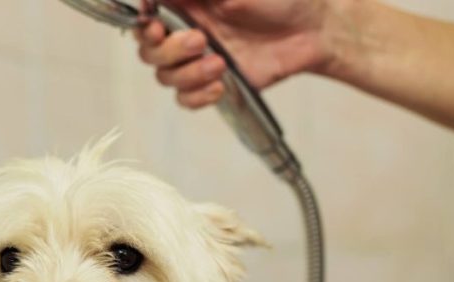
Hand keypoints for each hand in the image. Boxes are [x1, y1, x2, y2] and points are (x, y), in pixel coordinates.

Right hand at [133, 0, 341, 106]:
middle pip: (148, 51)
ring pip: (165, 77)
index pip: (145, 16)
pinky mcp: (212, 82)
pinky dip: (197, 96)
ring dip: (188, 73)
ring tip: (220, 63)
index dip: (142, 24)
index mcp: (185, 4)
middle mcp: (185, 31)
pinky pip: (185, 100)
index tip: (155, 25)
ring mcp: (197, 60)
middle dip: (168, 51)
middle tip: (199, 40)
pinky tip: (220, 85)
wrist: (311, 29)